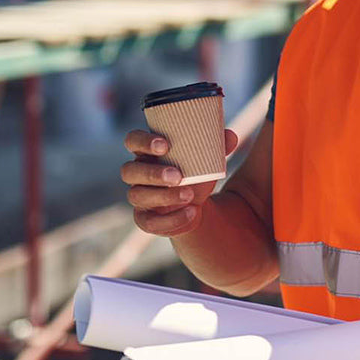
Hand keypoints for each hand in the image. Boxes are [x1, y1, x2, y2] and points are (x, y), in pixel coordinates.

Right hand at [121, 128, 238, 236]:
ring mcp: (138, 197)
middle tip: (178, 175)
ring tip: (190, 195)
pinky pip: (150, 223)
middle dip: (153, 173)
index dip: (143, 142)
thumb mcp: (206, 158)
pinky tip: (192, 212)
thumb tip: (230, 136)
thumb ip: (217, 146)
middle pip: (129, 171)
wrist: (194, 204)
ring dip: (164, 196)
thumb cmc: (194, 172)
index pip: (133, 140)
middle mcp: (137, 174)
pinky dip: (172, 220)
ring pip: (137, 196)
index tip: (165, 145)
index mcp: (146, 152)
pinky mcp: (145, 219)